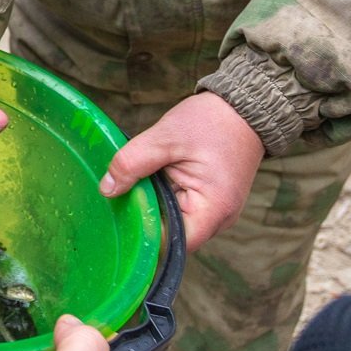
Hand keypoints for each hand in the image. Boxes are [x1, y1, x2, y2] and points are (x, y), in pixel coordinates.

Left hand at [99, 92, 264, 251]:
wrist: (243, 106)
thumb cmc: (211, 121)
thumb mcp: (165, 138)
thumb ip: (133, 163)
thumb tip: (107, 189)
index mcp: (212, 210)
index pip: (172, 243)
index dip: (144, 237)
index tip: (118, 221)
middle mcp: (218, 219)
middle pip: (171, 236)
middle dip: (144, 221)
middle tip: (114, 204)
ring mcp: (214, 211)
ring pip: (173, 222)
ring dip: (152, 208)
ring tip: (128, 191)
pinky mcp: (208, 201)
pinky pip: (179, 209)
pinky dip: (161, 199)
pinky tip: (144, 185)